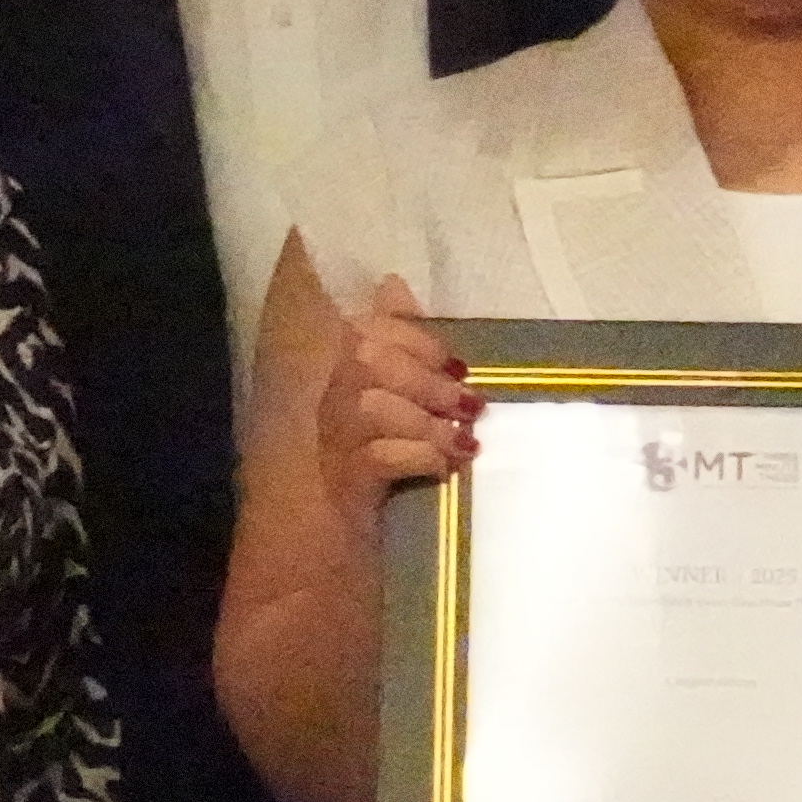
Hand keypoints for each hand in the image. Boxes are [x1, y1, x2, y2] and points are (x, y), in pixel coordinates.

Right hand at [317, 272, 479, 519]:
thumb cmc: (375, 443)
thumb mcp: (392, 388)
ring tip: (464, 438)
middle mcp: (330, 393)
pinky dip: (422, 458)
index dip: (418, 342)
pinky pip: (381, 456)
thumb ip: (396, 335)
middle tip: (470, 406)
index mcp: (341, 363)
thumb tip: (393, 282)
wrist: (336, 519)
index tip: (458, 366)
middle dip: (429, 383)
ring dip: (429, 423)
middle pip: (371, 364)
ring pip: (375, 409)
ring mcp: (334, 434)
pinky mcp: (346, 475)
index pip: (370, 329)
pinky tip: (447, 464)